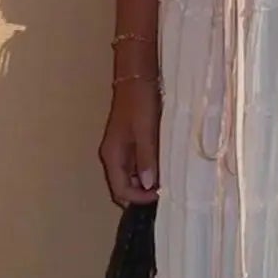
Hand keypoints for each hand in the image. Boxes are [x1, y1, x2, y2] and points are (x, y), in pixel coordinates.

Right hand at [99, 78, 160, 206]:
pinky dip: (147, 171)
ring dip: (145, 183)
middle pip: (123, 186)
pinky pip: (136, 165)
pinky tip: (162, 168)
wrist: (137, 78)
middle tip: (164, 192)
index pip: (120, 190)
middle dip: (141, 194)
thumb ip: (146, 159)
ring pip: (130, 177)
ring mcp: (121, 150)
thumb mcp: (145, 132)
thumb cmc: (140, 103)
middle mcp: (113, 156)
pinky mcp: (129, 143)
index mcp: (112, 155)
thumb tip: (147, 185)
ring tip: (166, 181)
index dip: (138, 198)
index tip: (160, 196)